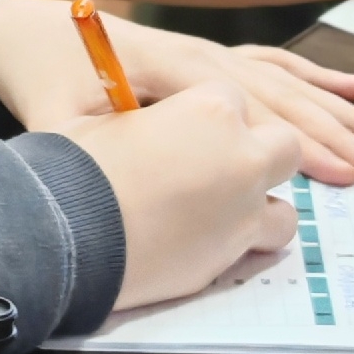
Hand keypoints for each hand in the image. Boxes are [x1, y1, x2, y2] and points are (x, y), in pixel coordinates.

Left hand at [0, 0, 353, 183]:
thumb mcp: (49, 116)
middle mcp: (194, 53)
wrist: (26, 34)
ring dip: (337, 111)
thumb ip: (80, 147)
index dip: (288, 140)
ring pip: (283, 82)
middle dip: (330, 132)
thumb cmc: (41, 78)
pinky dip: (314, 79)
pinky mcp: (206, 59)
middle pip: (275, 93)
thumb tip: (104, 184)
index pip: (241, 105)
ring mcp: (204, 53)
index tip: (331, 174)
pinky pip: (271, 67)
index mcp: (162, 65)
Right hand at [60, 81, 298, 310]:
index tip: (186, 126)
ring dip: (260, 205)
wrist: (68, 234)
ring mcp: (245, 211)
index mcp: (209, 111)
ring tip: (222, 211)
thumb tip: (135, 131)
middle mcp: (242, 157)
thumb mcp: (99, 124)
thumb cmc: (75, 169)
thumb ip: (137, 123)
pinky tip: (208, 241)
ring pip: (285, 207)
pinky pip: (257, 246)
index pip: (233, 98)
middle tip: (219, 162)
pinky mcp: (234, 255)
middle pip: (283, 144)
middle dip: (259, 151)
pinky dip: (241, 243)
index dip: (210, 112)